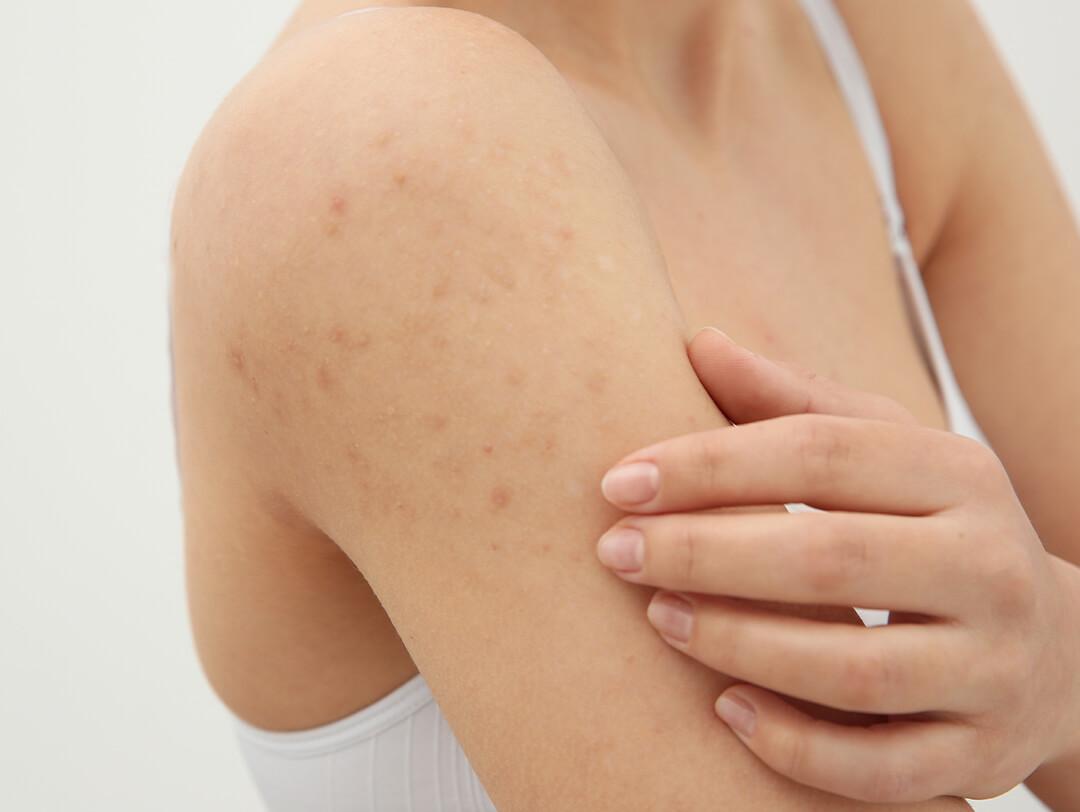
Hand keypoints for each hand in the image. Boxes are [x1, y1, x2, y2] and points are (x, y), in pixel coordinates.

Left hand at [595, 327, 1079, 803]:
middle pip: (830, 557)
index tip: (619, 482)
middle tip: (616, 552)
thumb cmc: (933, 529)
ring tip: (657, 617)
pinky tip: (725, 711)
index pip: (820, 453)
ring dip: (737, 645)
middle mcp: (988, 566)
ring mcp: (993, 668)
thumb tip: (701, 344)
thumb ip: (794, 401)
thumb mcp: (886, 450)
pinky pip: (881, 768)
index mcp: (958, 473)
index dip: (710, 464)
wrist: (1055, 647)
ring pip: (853, 670)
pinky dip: (796, 747)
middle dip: (705, 554)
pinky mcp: (982, 753)